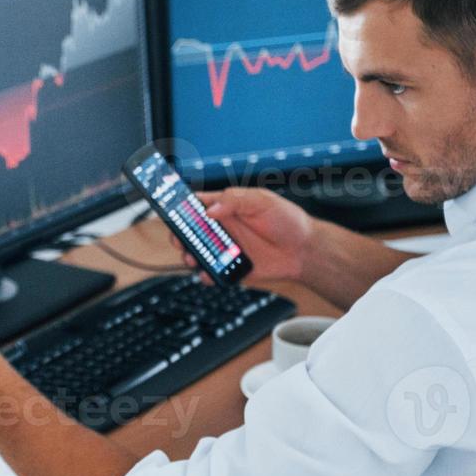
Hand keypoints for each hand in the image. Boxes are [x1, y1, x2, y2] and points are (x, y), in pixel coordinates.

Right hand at [173, 187, 313, 282]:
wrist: (304, 250)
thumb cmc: (287, 221)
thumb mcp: (262, 200)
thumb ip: (235, 200)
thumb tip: (211, 210)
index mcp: (226, 207)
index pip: (196, 204)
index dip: (180, 206)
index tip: (170, 211)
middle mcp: (222, 228)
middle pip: (190, 231)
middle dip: (179, 235)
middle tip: (180, 240)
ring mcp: (225, 249)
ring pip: (197, 253)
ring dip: (190, 256)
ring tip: (193, 258)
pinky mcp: (231, 268)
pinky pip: (212, 273)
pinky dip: (205, 275)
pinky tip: (208, 273)